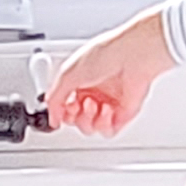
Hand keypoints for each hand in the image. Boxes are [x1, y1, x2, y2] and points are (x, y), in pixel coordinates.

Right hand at [46, 8, 171, 138]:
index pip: (64, 106)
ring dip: (89, 120)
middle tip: (77, 106)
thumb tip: (52, 117)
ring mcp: (109, 102)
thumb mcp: (68, 74)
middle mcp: (94, 92)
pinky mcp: (124, 112)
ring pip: (91, 128)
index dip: (60, 112)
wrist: (133, 56)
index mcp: (80, 80)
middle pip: (76, 120)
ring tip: (94, 104)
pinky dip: (104, 125)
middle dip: (74, 117)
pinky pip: (109, 131)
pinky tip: (106, 111)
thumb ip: (54, 98)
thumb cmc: (106, 55)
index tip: (59, 113)